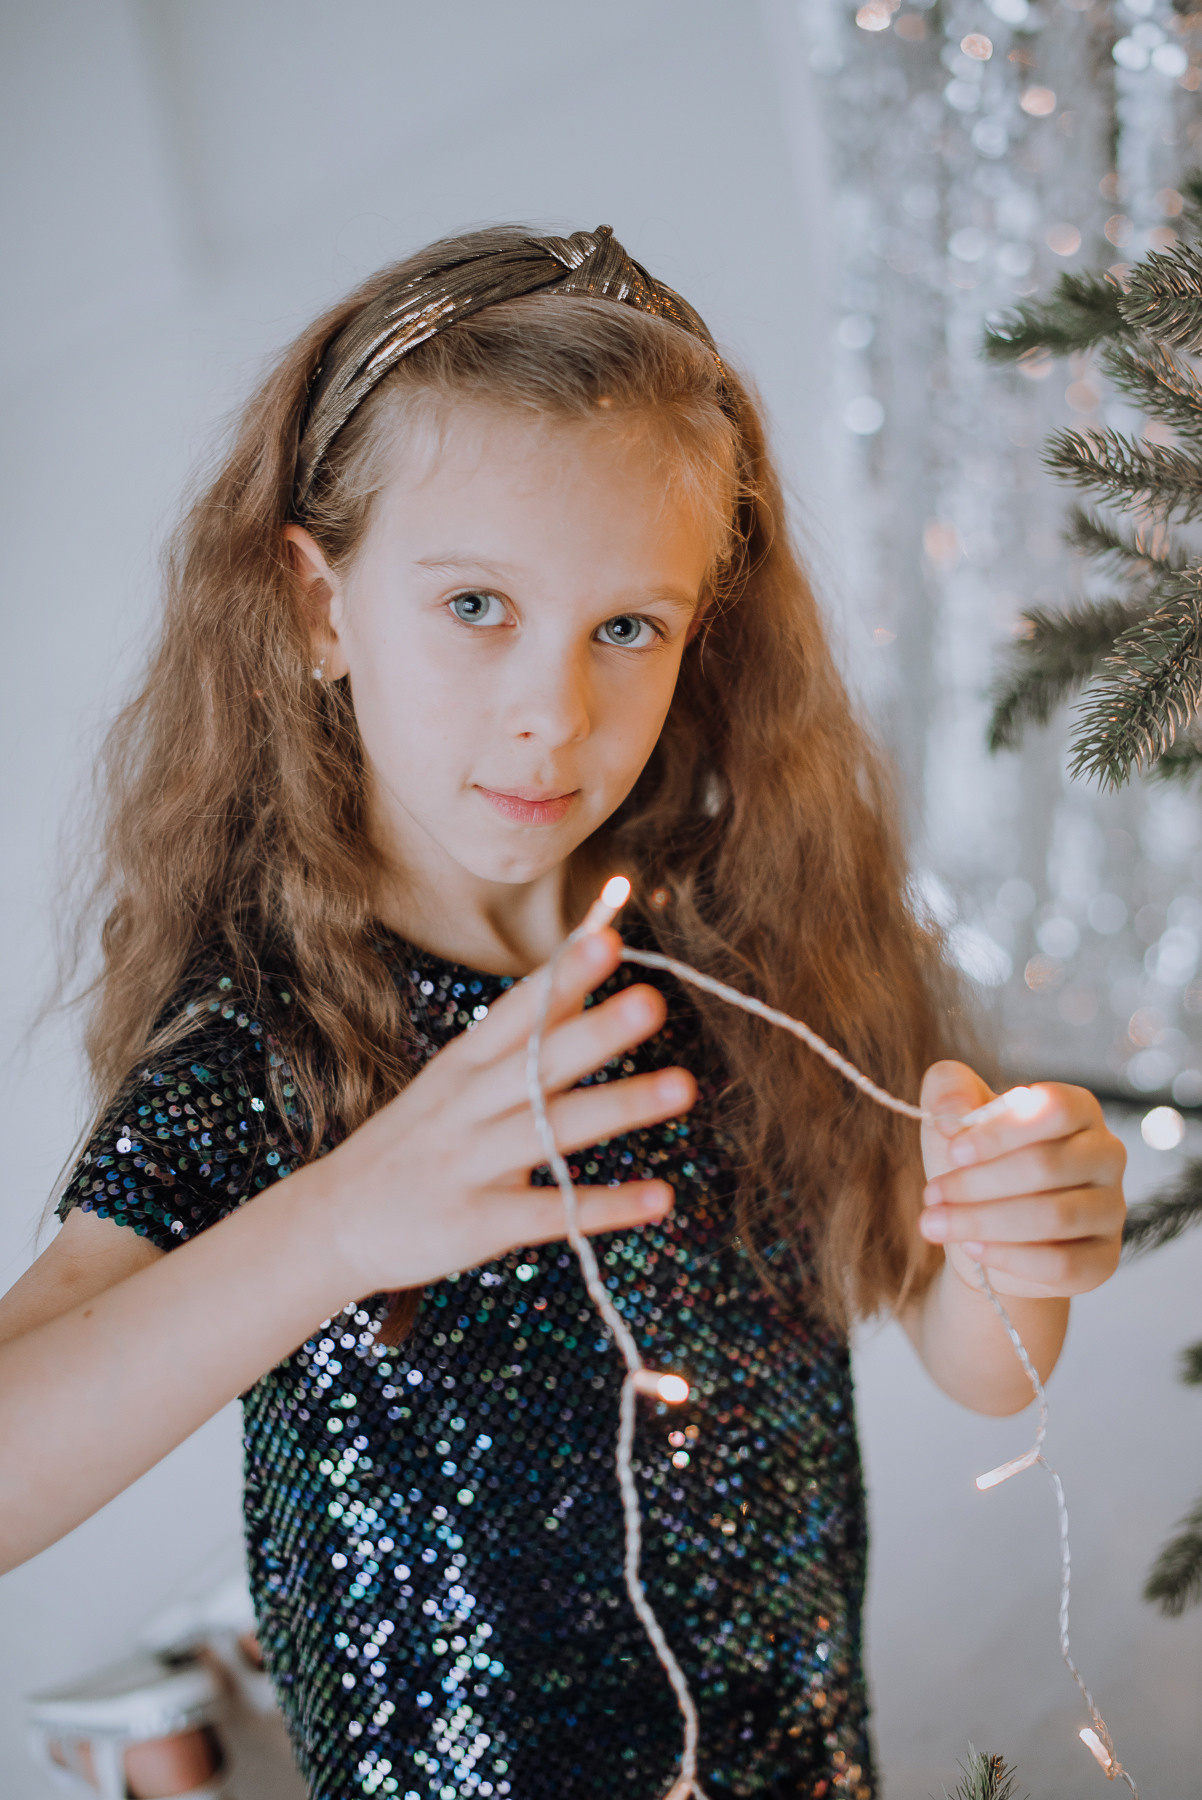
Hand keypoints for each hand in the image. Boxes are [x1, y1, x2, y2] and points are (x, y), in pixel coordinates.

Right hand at [319, 927, 694, 1295]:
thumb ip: (519, 1036)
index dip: (561, 976)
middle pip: (536, 1062)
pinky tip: (660, 1197)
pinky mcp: (477, 1223)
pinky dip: (604, 1206)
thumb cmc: (413, 1140)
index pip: (516, 1010)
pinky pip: (550, 1213)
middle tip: (652, 1001)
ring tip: (682, 1085)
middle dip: (595, 1031)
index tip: (607, 939)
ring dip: (619, 1106)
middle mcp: (466, 1107)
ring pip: (551, 1130)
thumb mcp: (455, 1081)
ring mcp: (469, 1165)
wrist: (334, 1222)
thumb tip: (579, 974)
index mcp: (463, 1064)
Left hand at [916, 1061, 1126, 1300]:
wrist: (986, 1231)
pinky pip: (1063, 1264)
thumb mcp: (954, 1117)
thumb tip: (953, 1112)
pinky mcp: (1103, 1259)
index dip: (1000, 1130)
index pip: (1054, 1108)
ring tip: (935, 1224)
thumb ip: (949, 1089)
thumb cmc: (978, 1164)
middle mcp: (1106, 1155)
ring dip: (984, 1221)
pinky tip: (973, 1248)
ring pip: (1054, 1217)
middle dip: (977, 1182)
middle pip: (1047, 1166)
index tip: (953, 1150)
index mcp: (1079, 1109)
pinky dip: (1011, 1257)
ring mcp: (1110, 1209)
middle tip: (931, 1195)